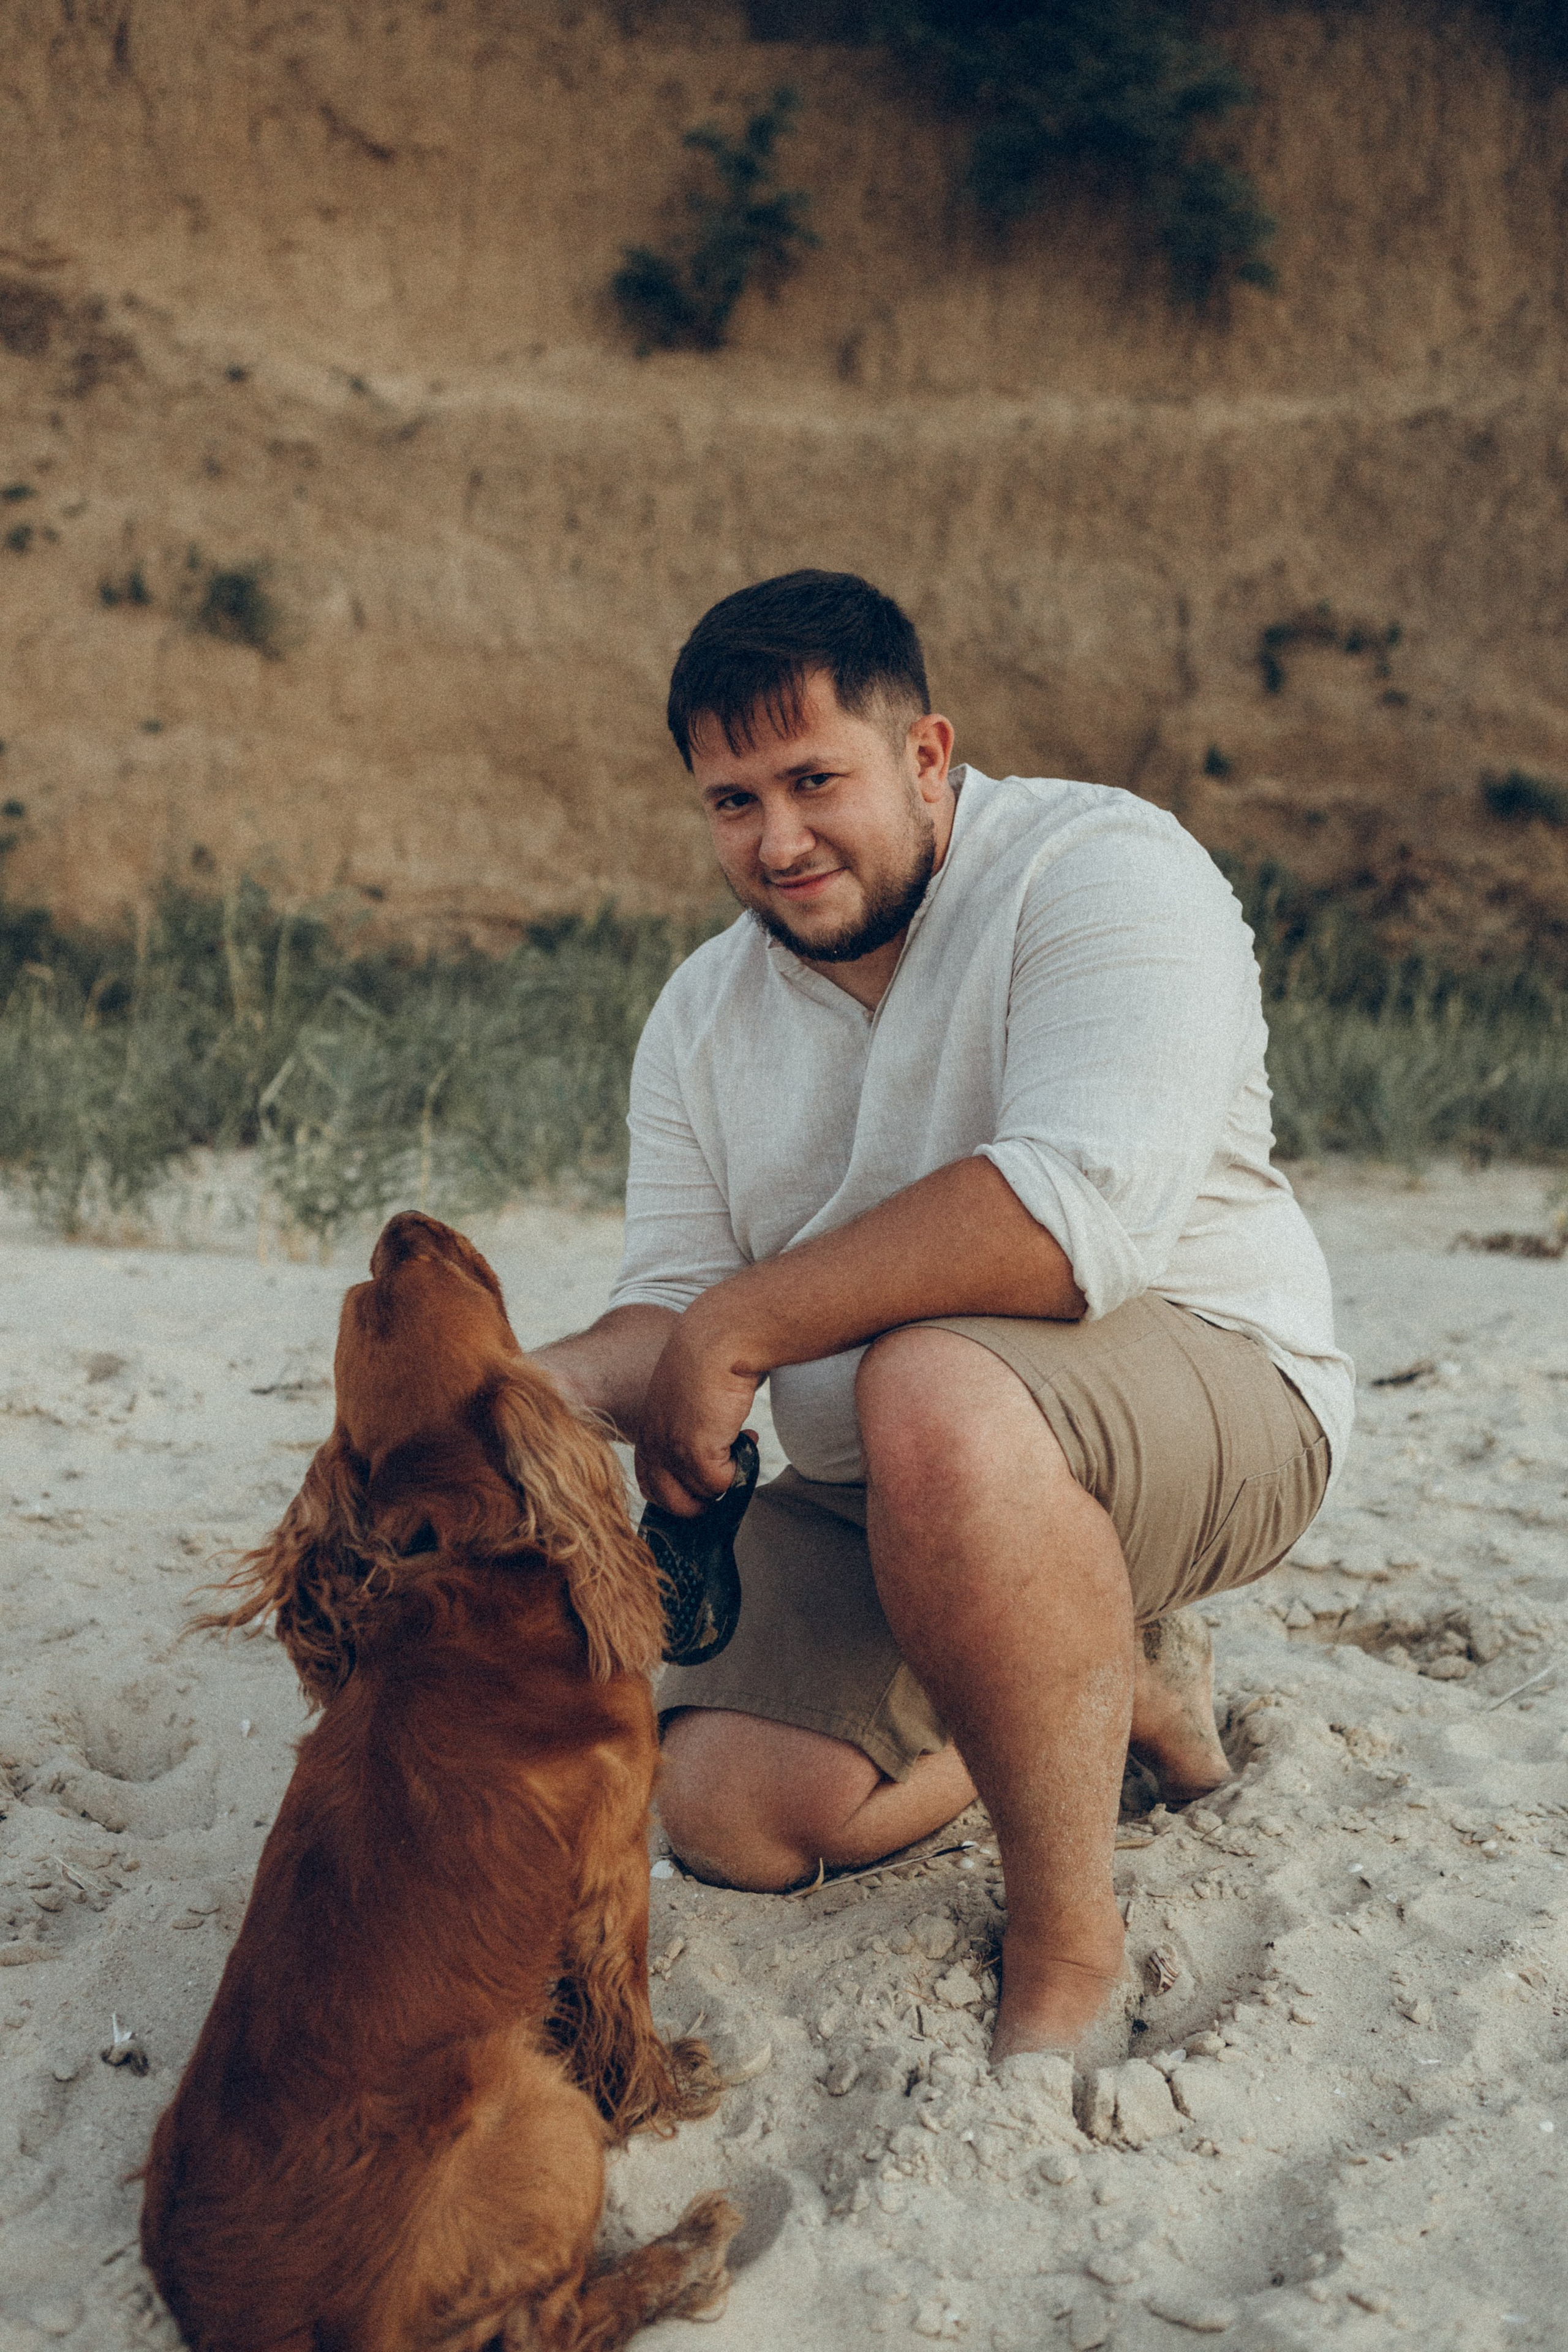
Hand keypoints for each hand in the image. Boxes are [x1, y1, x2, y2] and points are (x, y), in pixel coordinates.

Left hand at [634, 1306, 759, 1515]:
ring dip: (726, 1477)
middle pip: (668, 1500)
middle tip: (723, 1485)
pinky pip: (722, 1484)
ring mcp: (672, 1449)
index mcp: (649, 1428)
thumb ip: (689, 1422)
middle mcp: (653, 1442)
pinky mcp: (696, 1452)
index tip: (702, 1485)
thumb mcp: (687, 1394)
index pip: (649, 1482)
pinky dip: (740, 1468)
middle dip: (698, 1503)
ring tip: (741, 1443)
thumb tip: (713, 1449)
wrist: (720, 1337)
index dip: (676, 1491)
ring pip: (701, 1493)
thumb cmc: (711, 1357)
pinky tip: (748, 1436)